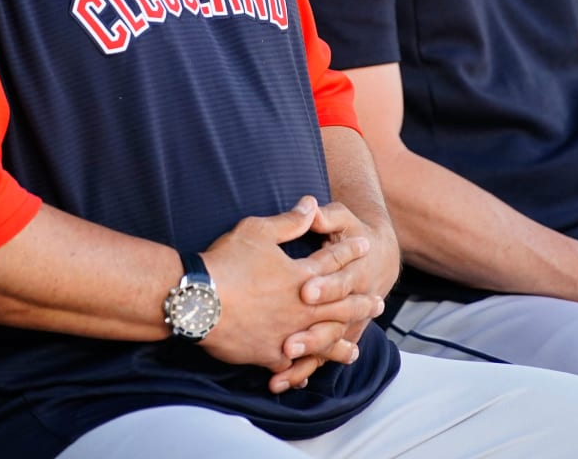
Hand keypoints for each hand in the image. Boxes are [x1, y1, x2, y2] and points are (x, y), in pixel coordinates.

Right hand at [198, 196, 374, 382]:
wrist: (199, 300)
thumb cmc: (227, 261)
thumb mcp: (257, 231)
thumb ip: (289, 221)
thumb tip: (311, 203)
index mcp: (301, 275)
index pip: (332, 260)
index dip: (349, 251)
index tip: (365, 246)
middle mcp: (301, 307)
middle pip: (339, 305)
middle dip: (360, 303)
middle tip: (378, 305)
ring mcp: (288, 333)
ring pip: (323, 341)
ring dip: (341, 343)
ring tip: (355, 348)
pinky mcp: (269, 354)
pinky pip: (293, 365)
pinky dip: (304, 369)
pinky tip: (309, 374)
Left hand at [273, 199, 397, 391]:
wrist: (379, 257)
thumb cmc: (353, 234)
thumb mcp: (342, 219)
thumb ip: (326, 215)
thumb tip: (310, 204)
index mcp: (353, 272)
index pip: (339, 282)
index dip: (324, 287)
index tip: (304, 291)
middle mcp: (351, 302)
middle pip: (331, 323)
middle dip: (311, 335)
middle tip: (287, 344)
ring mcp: (344, 322)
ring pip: (326, 346)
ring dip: (305, 358)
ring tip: (282, 368)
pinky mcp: (334, 335)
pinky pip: (320, 358)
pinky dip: (302, 371)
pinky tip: (283, 381)